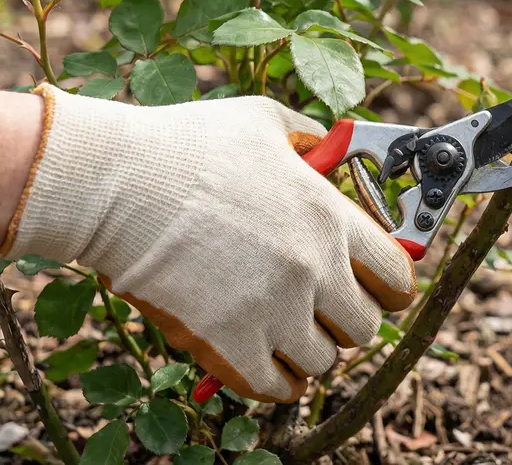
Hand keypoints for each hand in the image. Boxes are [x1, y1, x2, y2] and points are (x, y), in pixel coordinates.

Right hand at [0, 86, 416, 401]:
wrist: (113, 184)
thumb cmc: (185, 147)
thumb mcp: (264, 122)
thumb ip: (311, 139)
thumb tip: (332, 148)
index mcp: (329, 217)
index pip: (397, 277)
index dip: (388, 286)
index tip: (372, 287)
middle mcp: (313, 269)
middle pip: (365, 328)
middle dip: (346, 322)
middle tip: (321, 311)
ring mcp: (274, 311)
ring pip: (323, 363)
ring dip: (307, 352)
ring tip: (284, 333)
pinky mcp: (228, 345)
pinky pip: (274, 388)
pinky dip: (275, 382)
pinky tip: (264, 363)